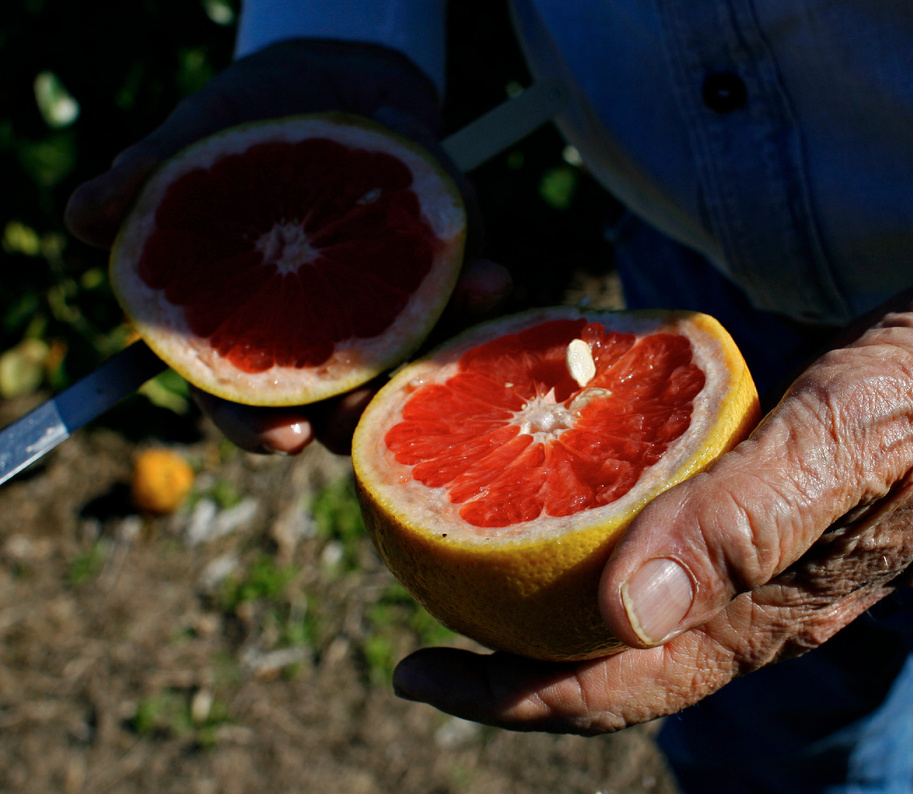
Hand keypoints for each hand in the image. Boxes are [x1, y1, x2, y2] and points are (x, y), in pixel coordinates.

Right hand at [65, 38, 509, 454]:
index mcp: (255, 331)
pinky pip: (467, 301)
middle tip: (369, 409)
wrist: (337, 85)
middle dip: (357, 419)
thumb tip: (84, 216)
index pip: (245, 404)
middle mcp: (326, 338)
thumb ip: (150, 179)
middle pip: (338, 410)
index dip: (257, 430)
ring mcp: (391, 313)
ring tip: (444, 352)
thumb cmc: (252, 126)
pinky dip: (482, 294)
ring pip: (413, 369)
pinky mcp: (446, 277)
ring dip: (433, 368)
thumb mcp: (198, 142)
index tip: (285, 439)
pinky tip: (494, 279)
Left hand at [390, 223, 912, 733]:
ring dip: (544, 582)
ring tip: (460, 546)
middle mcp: (755, 598)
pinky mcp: (763, 497)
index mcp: (769, 613)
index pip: (621, 683)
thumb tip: (621, 612)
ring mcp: (760, 551)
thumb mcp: (844, 444)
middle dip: (509, 648)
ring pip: (632, 593)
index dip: (515, 696)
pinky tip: (558, 481)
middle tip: (415, 609)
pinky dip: (596, 518)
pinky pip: (662, 528)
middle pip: (611, 651)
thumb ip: (742, 524)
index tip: (415, 670)